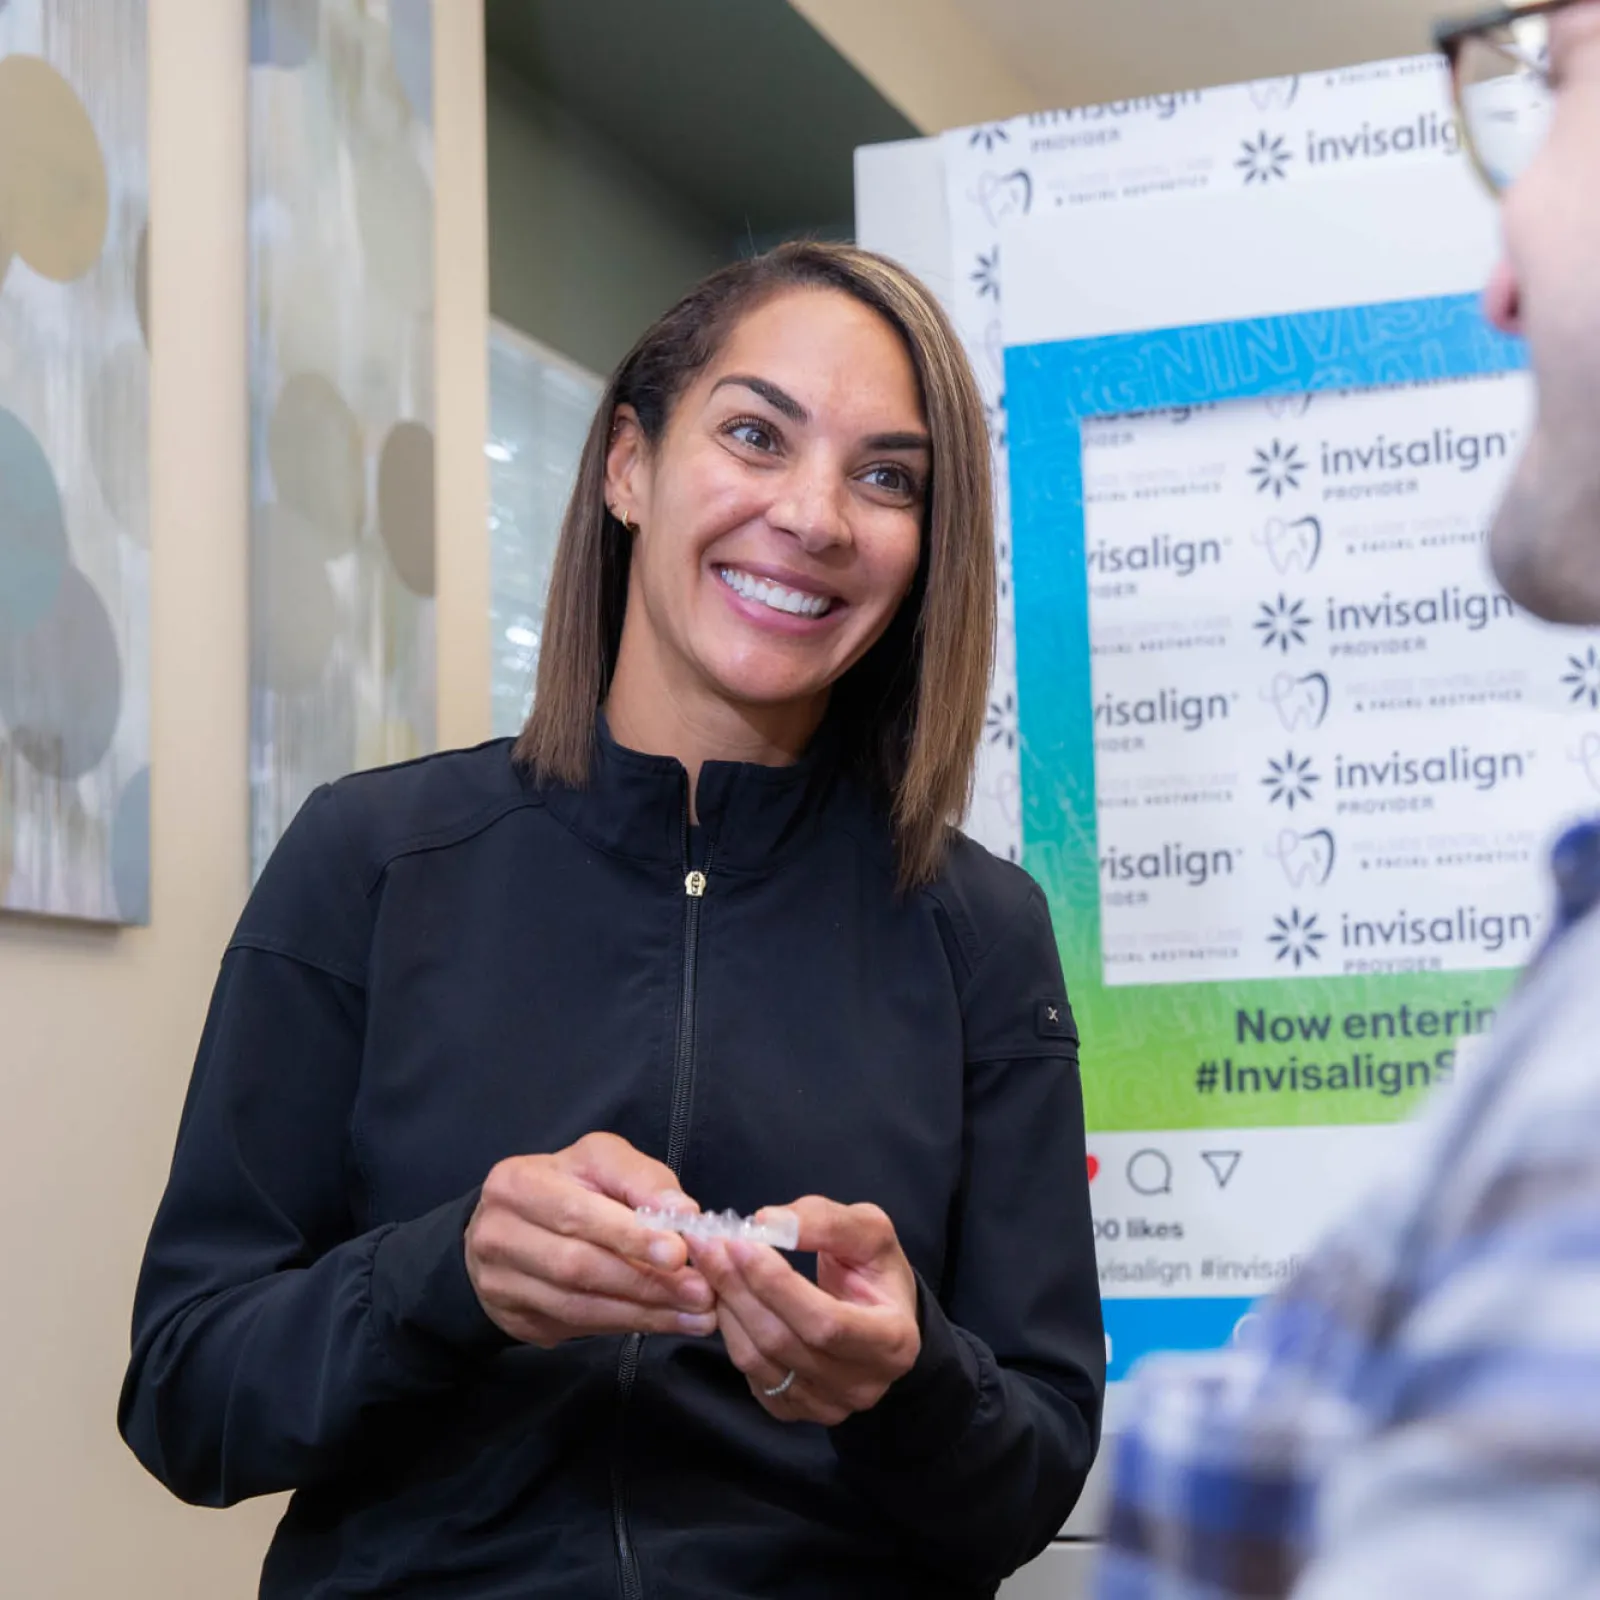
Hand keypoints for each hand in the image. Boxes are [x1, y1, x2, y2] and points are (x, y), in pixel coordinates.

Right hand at [465, 1132, 716, 1347]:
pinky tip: (664, 1322)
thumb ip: (641, 1180)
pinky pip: (575, 1326)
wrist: (512, 1226)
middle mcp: (497, 1233)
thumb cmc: (569, 1185)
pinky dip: (625, 1325)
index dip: (630, 1235)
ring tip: (695, 1314)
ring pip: (578, 1304)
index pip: (578, 1213)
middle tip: (700, 1293)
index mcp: (518, 1183)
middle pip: (577, 1265)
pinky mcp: (512, 1317)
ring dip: (643, 1313)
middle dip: (646, 1282)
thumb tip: (683, 1212)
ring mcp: (498, 1281)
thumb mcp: (602, 1162)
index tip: (679, 1253)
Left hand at [689, 1196, 920, 1425]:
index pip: (825, 1322)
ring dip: (727, 1305)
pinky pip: (749, 1372)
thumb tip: (768, 1221)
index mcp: (892, 1341)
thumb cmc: (876, 1271)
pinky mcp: (794, 1411)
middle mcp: (862, 1385)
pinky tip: (726, 1295)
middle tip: (707, 1244)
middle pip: (783, 1341)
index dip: (777, 1285)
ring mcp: (826, 1405)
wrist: (882, 1318)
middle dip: (739, 1287)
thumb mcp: (870, 1231)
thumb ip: (826, 1221)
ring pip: (758, 1359)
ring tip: (711, 1262)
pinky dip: (729, 1329)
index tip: (741, 1242)